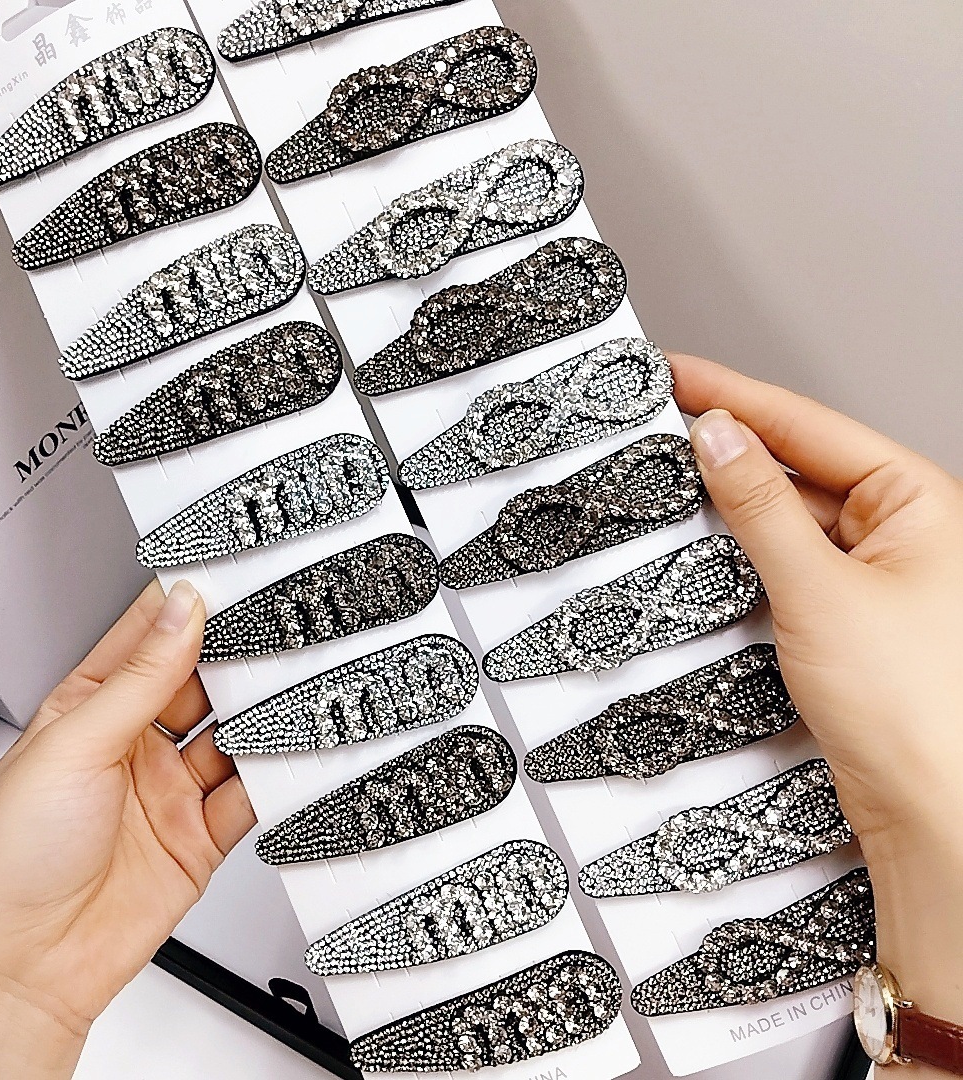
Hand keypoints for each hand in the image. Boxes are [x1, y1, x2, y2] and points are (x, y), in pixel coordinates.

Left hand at [0, 580, 254, 1079]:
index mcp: (89, 710)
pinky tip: (284, 756)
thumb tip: (181, 612)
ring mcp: (170, 790)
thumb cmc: (11, 862)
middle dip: (235, 656)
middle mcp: (133, 745)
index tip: (225, 575)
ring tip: (286, 687)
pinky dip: (275, 775)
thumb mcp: (74, 746)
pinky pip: (251, 794)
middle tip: (273, 630)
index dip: (183, 604)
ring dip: (259, 713)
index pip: (145, 639)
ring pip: (232, 734)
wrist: (24, 971)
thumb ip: (140, 679)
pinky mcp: (201, 836)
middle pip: (200, 683)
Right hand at [673, 353, 962, 1049]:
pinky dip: (745, 552)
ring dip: (733, 502)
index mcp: (921, 503)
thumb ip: (760, 505)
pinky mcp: (850, 619)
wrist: (933, 816)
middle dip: (730, 446)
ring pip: (790, 518)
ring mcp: (877, 577)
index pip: (811, 426)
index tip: (679, 373)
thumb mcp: (818, 587)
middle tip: (658, 419)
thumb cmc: (915, 711)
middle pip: (800, 466)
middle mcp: (906, 533)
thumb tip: (720, 438)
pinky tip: (707, 542)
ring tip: (669, 474)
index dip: (737, 395)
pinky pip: (789, 564)